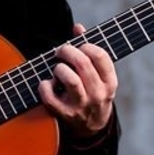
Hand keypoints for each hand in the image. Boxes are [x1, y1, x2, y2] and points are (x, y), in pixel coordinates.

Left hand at [38, 23, 117, 138]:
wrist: (90, 128)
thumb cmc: (92, 92)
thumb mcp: (98, 75)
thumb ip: (89, 49)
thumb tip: (77, 27)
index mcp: (109, 83)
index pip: (100, 55)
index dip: (86, 44)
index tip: (79, 46)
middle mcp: (98, 94)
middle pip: (82, 63)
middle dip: (67, 51)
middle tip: (60, 51)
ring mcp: (81, 106)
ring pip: (69, 79)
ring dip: (58, 69)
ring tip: (56, 69)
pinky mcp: (64, 114)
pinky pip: (49, 96)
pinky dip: (44, 86)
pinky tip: (47, 83)